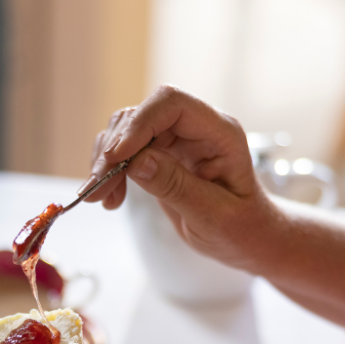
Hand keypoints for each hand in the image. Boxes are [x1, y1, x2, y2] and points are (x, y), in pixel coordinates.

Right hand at [85, 85, 282, 272]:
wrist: (247, 239)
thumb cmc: (243, 228)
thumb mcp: (213, 215)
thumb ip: (176, 186)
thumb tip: (137, 162)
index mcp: (220, 133)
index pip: (172, 104)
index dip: (140, 124)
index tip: (116, 157)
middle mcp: (195, 129)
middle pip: (142, 116)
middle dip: (114, 150)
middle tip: (98, 188)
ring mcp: (176, 140)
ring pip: (126, 131)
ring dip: (106, 162)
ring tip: (99, 197)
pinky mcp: (159, 155)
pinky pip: (125, 151)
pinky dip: (110, 171)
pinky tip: (109, 197)